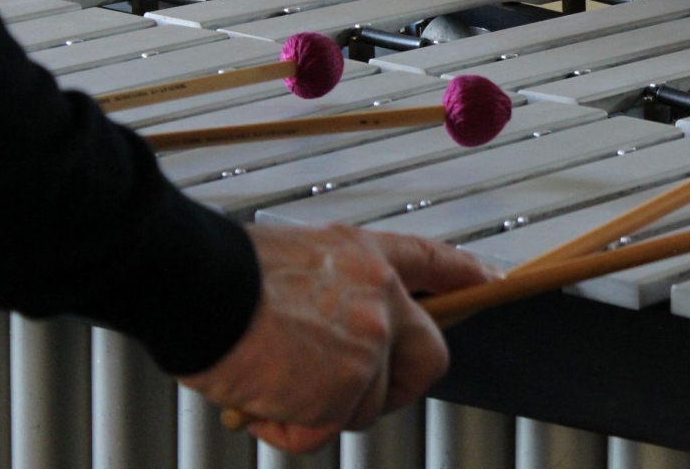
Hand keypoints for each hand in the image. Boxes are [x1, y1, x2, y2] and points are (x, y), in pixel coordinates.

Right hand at [180, 223, 494, 453]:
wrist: (197, 285)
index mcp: (363, 256)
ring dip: (314, 411)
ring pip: (362, 406)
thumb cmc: (223, 275)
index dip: (464, 274)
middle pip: (428, 357)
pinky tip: (259, 402)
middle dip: (395, 389)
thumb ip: (328, 296)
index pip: (430, 262)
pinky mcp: (345, 387)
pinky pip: (321, 433)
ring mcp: (368, 344)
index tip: (493, 281)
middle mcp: (380, 298)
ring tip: (267, 385)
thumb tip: (318, 344)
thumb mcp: (292, 261)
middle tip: (347, 397)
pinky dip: (287, 431)